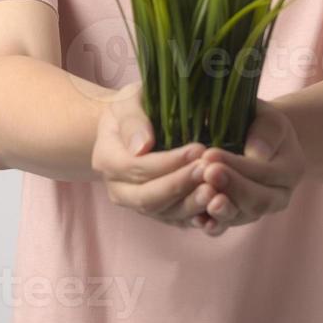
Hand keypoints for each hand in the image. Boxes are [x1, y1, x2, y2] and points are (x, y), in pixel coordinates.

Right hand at [90, 82, 211, 228]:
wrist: (134, 127)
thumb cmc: (134, 107)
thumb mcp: (128, 101)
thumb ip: (132, 121)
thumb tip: (141, 146)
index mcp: (106, 159)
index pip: (135, 167)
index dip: (168, 162)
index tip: (197, 149)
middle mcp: (118, 188)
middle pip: (147, 197)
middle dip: (179, 185)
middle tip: (208, 170)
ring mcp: (137, 204)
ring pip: (164, 213)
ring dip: (191, 205)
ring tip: (216, 191)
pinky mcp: (158, 212)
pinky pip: (176, 220)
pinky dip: (196, 218)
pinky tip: (216, 209)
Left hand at [183, 99, 305, 236]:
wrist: (258, 141)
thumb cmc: (260, 122)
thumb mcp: (269, 117)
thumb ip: (267, 132)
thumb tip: (257, 153)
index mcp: (291, 168)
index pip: (265, 172)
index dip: (238, 166)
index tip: (210, 154)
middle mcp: (279, 196)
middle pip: (258, 201)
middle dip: (231, 188)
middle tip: (206, 173)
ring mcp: (258, 210)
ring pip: (241, 216)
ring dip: (221, 209)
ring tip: (202, 195)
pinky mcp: (238, 217)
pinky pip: (226, 226)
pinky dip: (212, 224)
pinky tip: (197, 218)